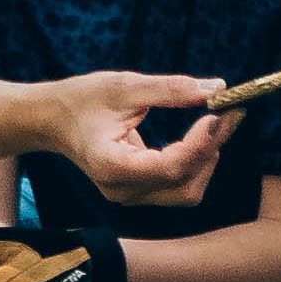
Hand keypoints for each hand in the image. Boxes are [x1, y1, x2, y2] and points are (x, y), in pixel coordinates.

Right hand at [39, 72, 237, 204]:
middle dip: (211, 150)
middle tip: (229, 112)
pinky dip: (196, 160)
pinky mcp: (138, 190)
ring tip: (218, 120)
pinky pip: (177, 184)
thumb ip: (170, 89)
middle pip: (185, 187)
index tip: (218, 112)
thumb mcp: (124, 86)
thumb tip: (216, 87)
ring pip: (186, 191)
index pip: (170, 167)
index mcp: (112, 167)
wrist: (50, 120)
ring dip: (207, 157)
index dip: (201, 144)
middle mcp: (122, 190)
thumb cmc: (81, 100)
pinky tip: (203, 132)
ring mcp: (130, 195)